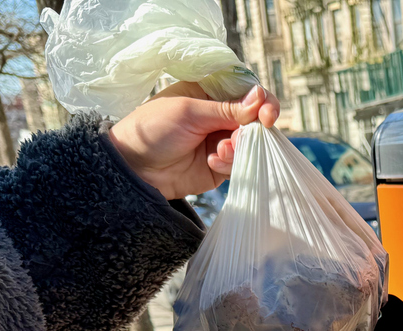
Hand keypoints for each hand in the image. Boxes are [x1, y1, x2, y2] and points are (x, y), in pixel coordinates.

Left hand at [107, 82, 279, 200]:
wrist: (135, 168)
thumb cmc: (153, 129)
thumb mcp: (189, 112)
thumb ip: (227, 108)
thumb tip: (260, 98)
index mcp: (210, 93)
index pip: (246, 91)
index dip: (262, 101)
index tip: (267, 113)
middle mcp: (219, 115)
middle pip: (254, 119)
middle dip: (255, 129)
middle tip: (248, 135)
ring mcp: (220, 140)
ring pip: (250, 143)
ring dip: (240, 148)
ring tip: (219, 152)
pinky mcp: (220, 164)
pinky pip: (239, 163)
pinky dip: (230, 163)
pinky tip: (211, 161)